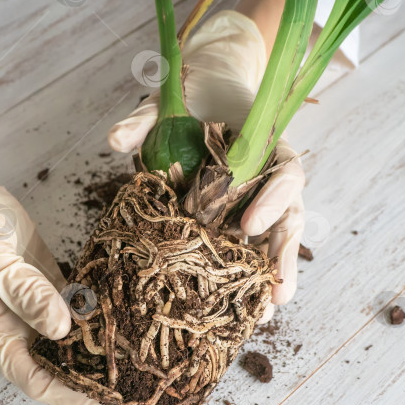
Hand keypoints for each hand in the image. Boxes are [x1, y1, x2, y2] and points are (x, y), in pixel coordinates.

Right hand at [0, 143, 116, 404]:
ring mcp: (35, 313)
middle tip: (139, 385)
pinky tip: (130, 322)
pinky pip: (78, 314)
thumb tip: (61, 328)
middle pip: (58, 370)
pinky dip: (100, 321)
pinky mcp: (51, 292)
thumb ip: (26, 292)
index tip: (110, 400)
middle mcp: (17, 332)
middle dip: (95, 381)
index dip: (72, 394)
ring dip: (101, 354)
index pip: (35, 380)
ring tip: (142, 361)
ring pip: (72, 346)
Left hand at [107, 10, 303, 322]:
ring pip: (274, 239)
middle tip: (275, 291)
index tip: (247, 224)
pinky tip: (239, 306)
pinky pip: (249, 245)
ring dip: (272, 275)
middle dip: (282, 255)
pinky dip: (247, 273)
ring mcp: (256, 198)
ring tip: (266, 313)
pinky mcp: (237, 216)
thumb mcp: (165, 101)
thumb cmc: (190, 95)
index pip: (285, 171)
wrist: (201, 91)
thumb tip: (115, 143)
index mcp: (265, 142)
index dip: (273, 198)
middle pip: (289, 216)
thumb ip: (143, 118)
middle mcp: (268, 175)